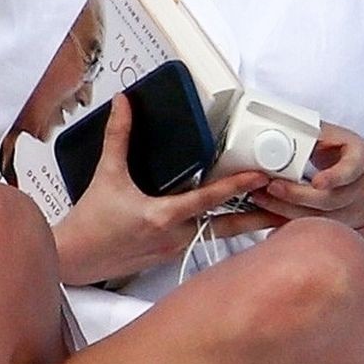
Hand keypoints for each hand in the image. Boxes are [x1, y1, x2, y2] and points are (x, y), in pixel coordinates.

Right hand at [52, 92, 282, 286]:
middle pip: (228, 227)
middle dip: (260, 218)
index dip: (238, 186)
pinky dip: (221, 232)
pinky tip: (234, 224)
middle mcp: (174, 236)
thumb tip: (123, 104)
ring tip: (273, 218)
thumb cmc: (89, 222)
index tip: (263, 176)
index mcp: (161, 216)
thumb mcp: (106, 176)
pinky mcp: (169, 256)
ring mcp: (173, 249)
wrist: (73, 259)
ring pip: (218, 237)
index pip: (208, 200)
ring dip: (245, 227)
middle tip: (290, 209)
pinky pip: (202, 242)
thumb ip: (118, 137)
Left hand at [248, 122, 363, 229]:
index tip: (317, 182)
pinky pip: (310, 227)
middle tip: (272, 186)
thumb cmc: (344, 152)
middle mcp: (360, 188)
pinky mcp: (334, 224)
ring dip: (285, 209)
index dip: (334, 177)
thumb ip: (313, 134)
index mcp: (362, 160)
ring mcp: (349, 210)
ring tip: (261, 197)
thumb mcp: (335, 136)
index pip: (351, 171)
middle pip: (330, 200)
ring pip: (317, 217)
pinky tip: (267, 214)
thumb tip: (279, 125)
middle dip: (298, 195)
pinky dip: (286, 221)